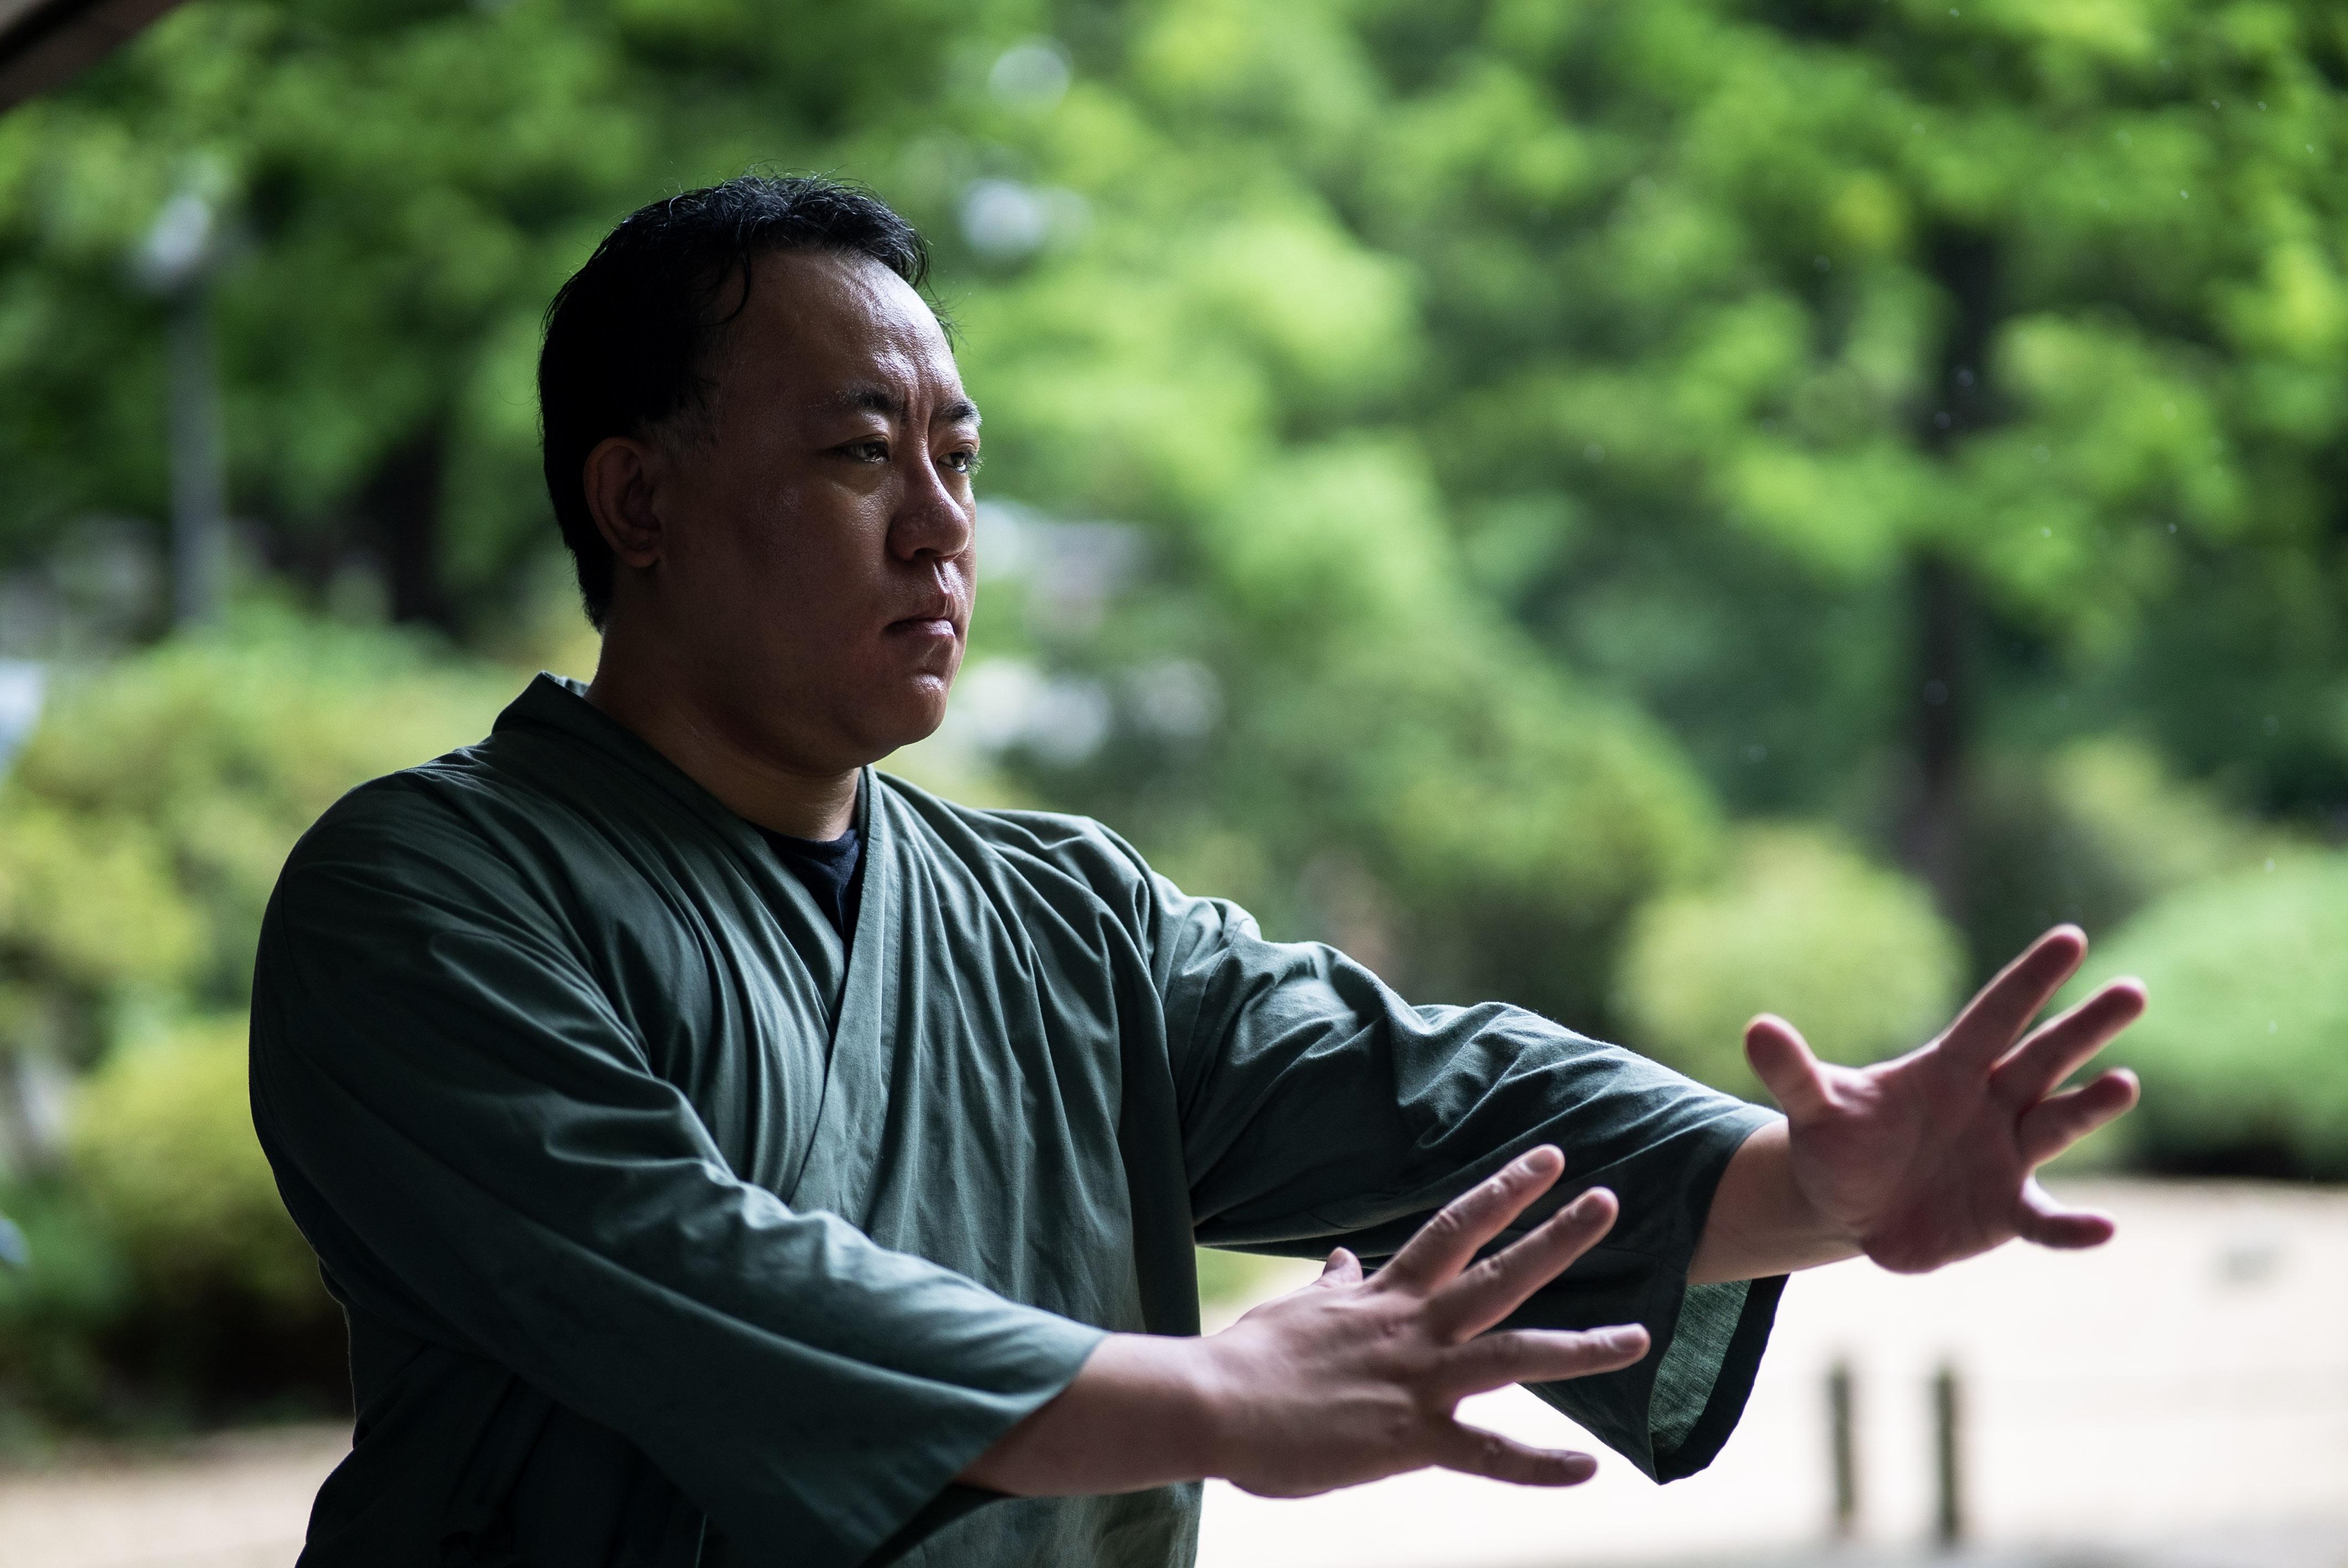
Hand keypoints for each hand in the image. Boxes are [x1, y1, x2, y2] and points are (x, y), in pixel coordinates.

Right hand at [1197, 1145, 1648, 1497]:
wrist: (1211, 1404)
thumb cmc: (1244, 1361)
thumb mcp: (1293, 1311)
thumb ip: (1332, 1287)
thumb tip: (1344, 1259)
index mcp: (1384, 1296)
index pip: (1455, 1229)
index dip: (1504, 1192)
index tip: (1548, 1160)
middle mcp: (1412, 1327)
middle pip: (1498, 1272)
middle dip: (1556, 1235)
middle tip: (1609, 1201)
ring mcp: (1417, 1381)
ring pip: (1514, 1355)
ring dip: (1581, 1346)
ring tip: (1640, 1335)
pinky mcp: (1411, 1439)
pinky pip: (1489, 1455)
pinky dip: (1541, 1467)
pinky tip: (1590, 1470)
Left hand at [1745, 924, 2142, 1275]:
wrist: (1845, 1206)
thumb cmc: (1840, 1143)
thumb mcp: (1814, 1108)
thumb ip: (1793, 1072)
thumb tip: (1755, 1028)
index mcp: (1949, 1067)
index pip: (1994, 1013)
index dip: (2029, 978)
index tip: (2072, 936)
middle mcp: (1991, 1103)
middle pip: (2044, 1057)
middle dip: (2085, 1027)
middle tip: (2132, 989)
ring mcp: (2006, 1156)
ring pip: (2057, 1124)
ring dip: (2090, 1107)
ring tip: (2123, 1083)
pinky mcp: (2005, 1212)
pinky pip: (2044, 1220)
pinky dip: (2072, 1228)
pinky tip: (2102, 1230)